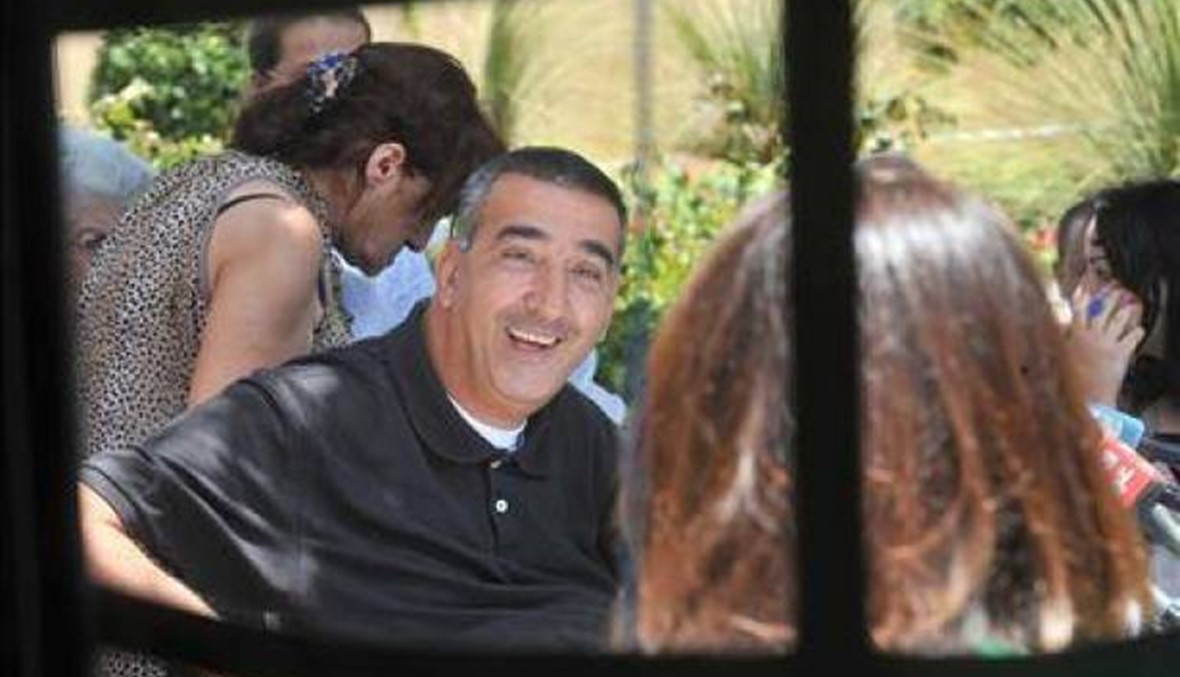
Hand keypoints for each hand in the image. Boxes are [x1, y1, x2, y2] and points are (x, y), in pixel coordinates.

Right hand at [1065, 283, 1144, 405]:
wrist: (1088, 396)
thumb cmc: (1069, 380)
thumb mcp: (1057, 359)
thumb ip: (1058, 341)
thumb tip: (1055, 328)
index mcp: (1075, 335)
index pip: (1077, 311)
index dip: (1080, 299)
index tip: (1083, 289)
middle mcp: (1092, 335)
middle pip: (1102, 312)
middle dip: (1108, 300)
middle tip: (1115, 292)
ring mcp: (1107, 342)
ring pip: (1118, 321)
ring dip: (1124, 313)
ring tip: (1129, 307)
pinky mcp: (1121, 352)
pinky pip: (1131, 338)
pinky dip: (1136, 333)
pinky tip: (1139, 330)